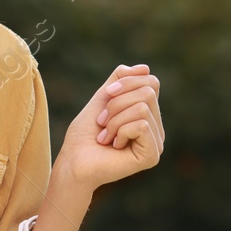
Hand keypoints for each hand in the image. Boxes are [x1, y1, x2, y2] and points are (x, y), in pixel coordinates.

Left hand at [55, 64, 163, 192]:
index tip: (106, 95)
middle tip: (102, 122)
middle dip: (117, 103)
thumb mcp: (103, 98)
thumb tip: (145, 68)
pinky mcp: (152, 155)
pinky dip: (120, 130)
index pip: (151, 83)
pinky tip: (113, 145)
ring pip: (143, 108)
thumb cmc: (85, 134)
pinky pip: (141, 125)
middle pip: (148, 92)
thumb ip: (120, 80)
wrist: (73, 162)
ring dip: (115, 119)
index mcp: (148, 115)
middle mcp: (156, 129)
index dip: (127, 82)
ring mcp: (157, 143)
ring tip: (105, 136)